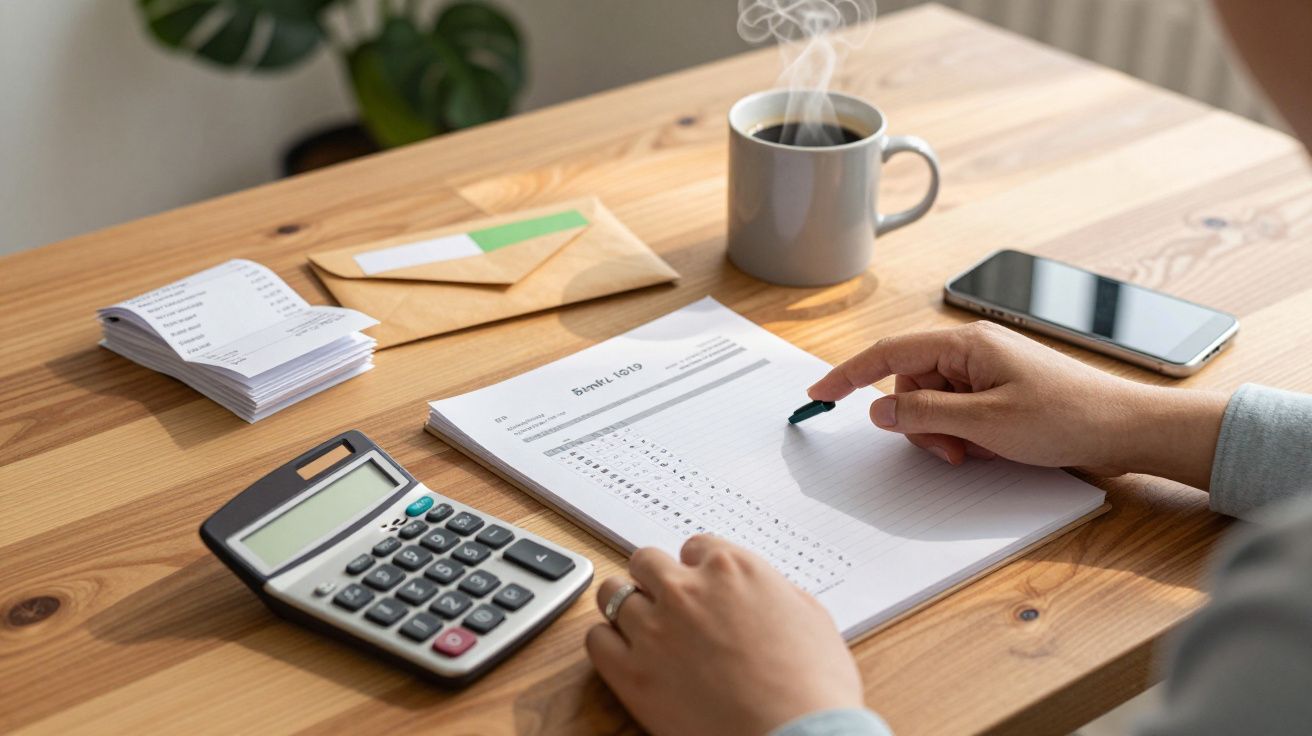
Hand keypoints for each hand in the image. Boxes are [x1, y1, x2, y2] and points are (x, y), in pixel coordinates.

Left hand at [585, 535, 862, 735]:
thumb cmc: (814, 687)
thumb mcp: (813, 619)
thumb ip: (777, 592)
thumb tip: (764, 591)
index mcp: (733, 569)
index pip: (695, 546)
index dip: (697, 568)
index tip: (700, 586)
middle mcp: (688, 589)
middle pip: (646, 561)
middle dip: (654, 579)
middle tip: (666, 603)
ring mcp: (654, 629)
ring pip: (612, 594)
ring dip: (625, 606)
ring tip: (640, 627)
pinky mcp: (631, 672)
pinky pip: (596, 640)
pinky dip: (607, 644)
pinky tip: (625, 656)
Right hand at [808, 321, 1228, 488]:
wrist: (1128, 430)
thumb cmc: (1068, 417)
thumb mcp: (986, 422)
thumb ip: (924, 415)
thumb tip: (878, 410)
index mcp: (966, 344)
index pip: (888, 354)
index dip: (848, 374)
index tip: (818, 393)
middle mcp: (973, 351)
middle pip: (911, 385)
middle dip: (920, 423)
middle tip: (951, 450)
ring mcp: (988, 372)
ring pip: (934, 404)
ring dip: (945, 434)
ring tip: (979, 452)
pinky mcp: (1002, 393)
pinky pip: (960, 413)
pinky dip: (965, 435)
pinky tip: (992, 448)